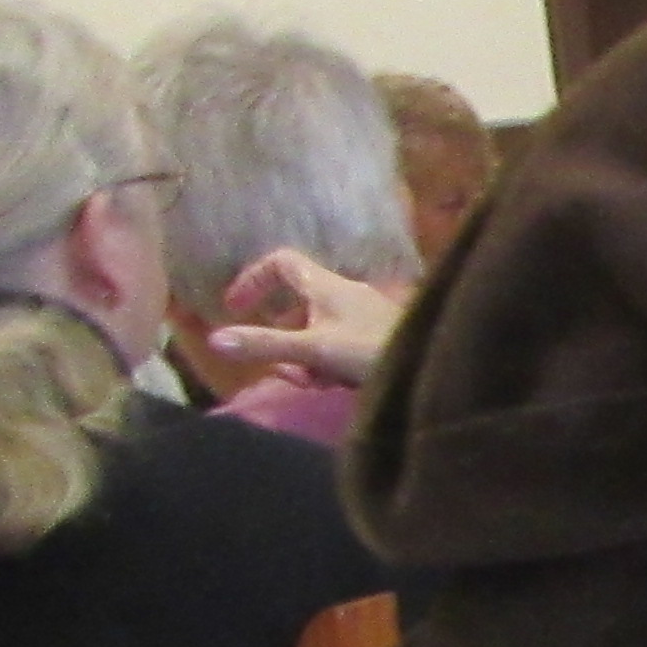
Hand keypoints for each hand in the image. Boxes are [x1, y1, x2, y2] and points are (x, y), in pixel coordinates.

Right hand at [210, 249, 412, 388]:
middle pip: (296, 308)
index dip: (253, 280)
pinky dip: (330, 365)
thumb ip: (265, 345)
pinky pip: (338, 347)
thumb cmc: (372, 351)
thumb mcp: (313, 350)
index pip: (280, 262)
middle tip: (286, 369)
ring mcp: (362, 317)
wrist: (432, 368)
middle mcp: (344, 295)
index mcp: (327, 286)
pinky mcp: (375, 339)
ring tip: (317, 382)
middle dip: (282, 339)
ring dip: (306, 358)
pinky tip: (339, 385)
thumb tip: (215, 340)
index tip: (236, 310)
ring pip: (316, 333)